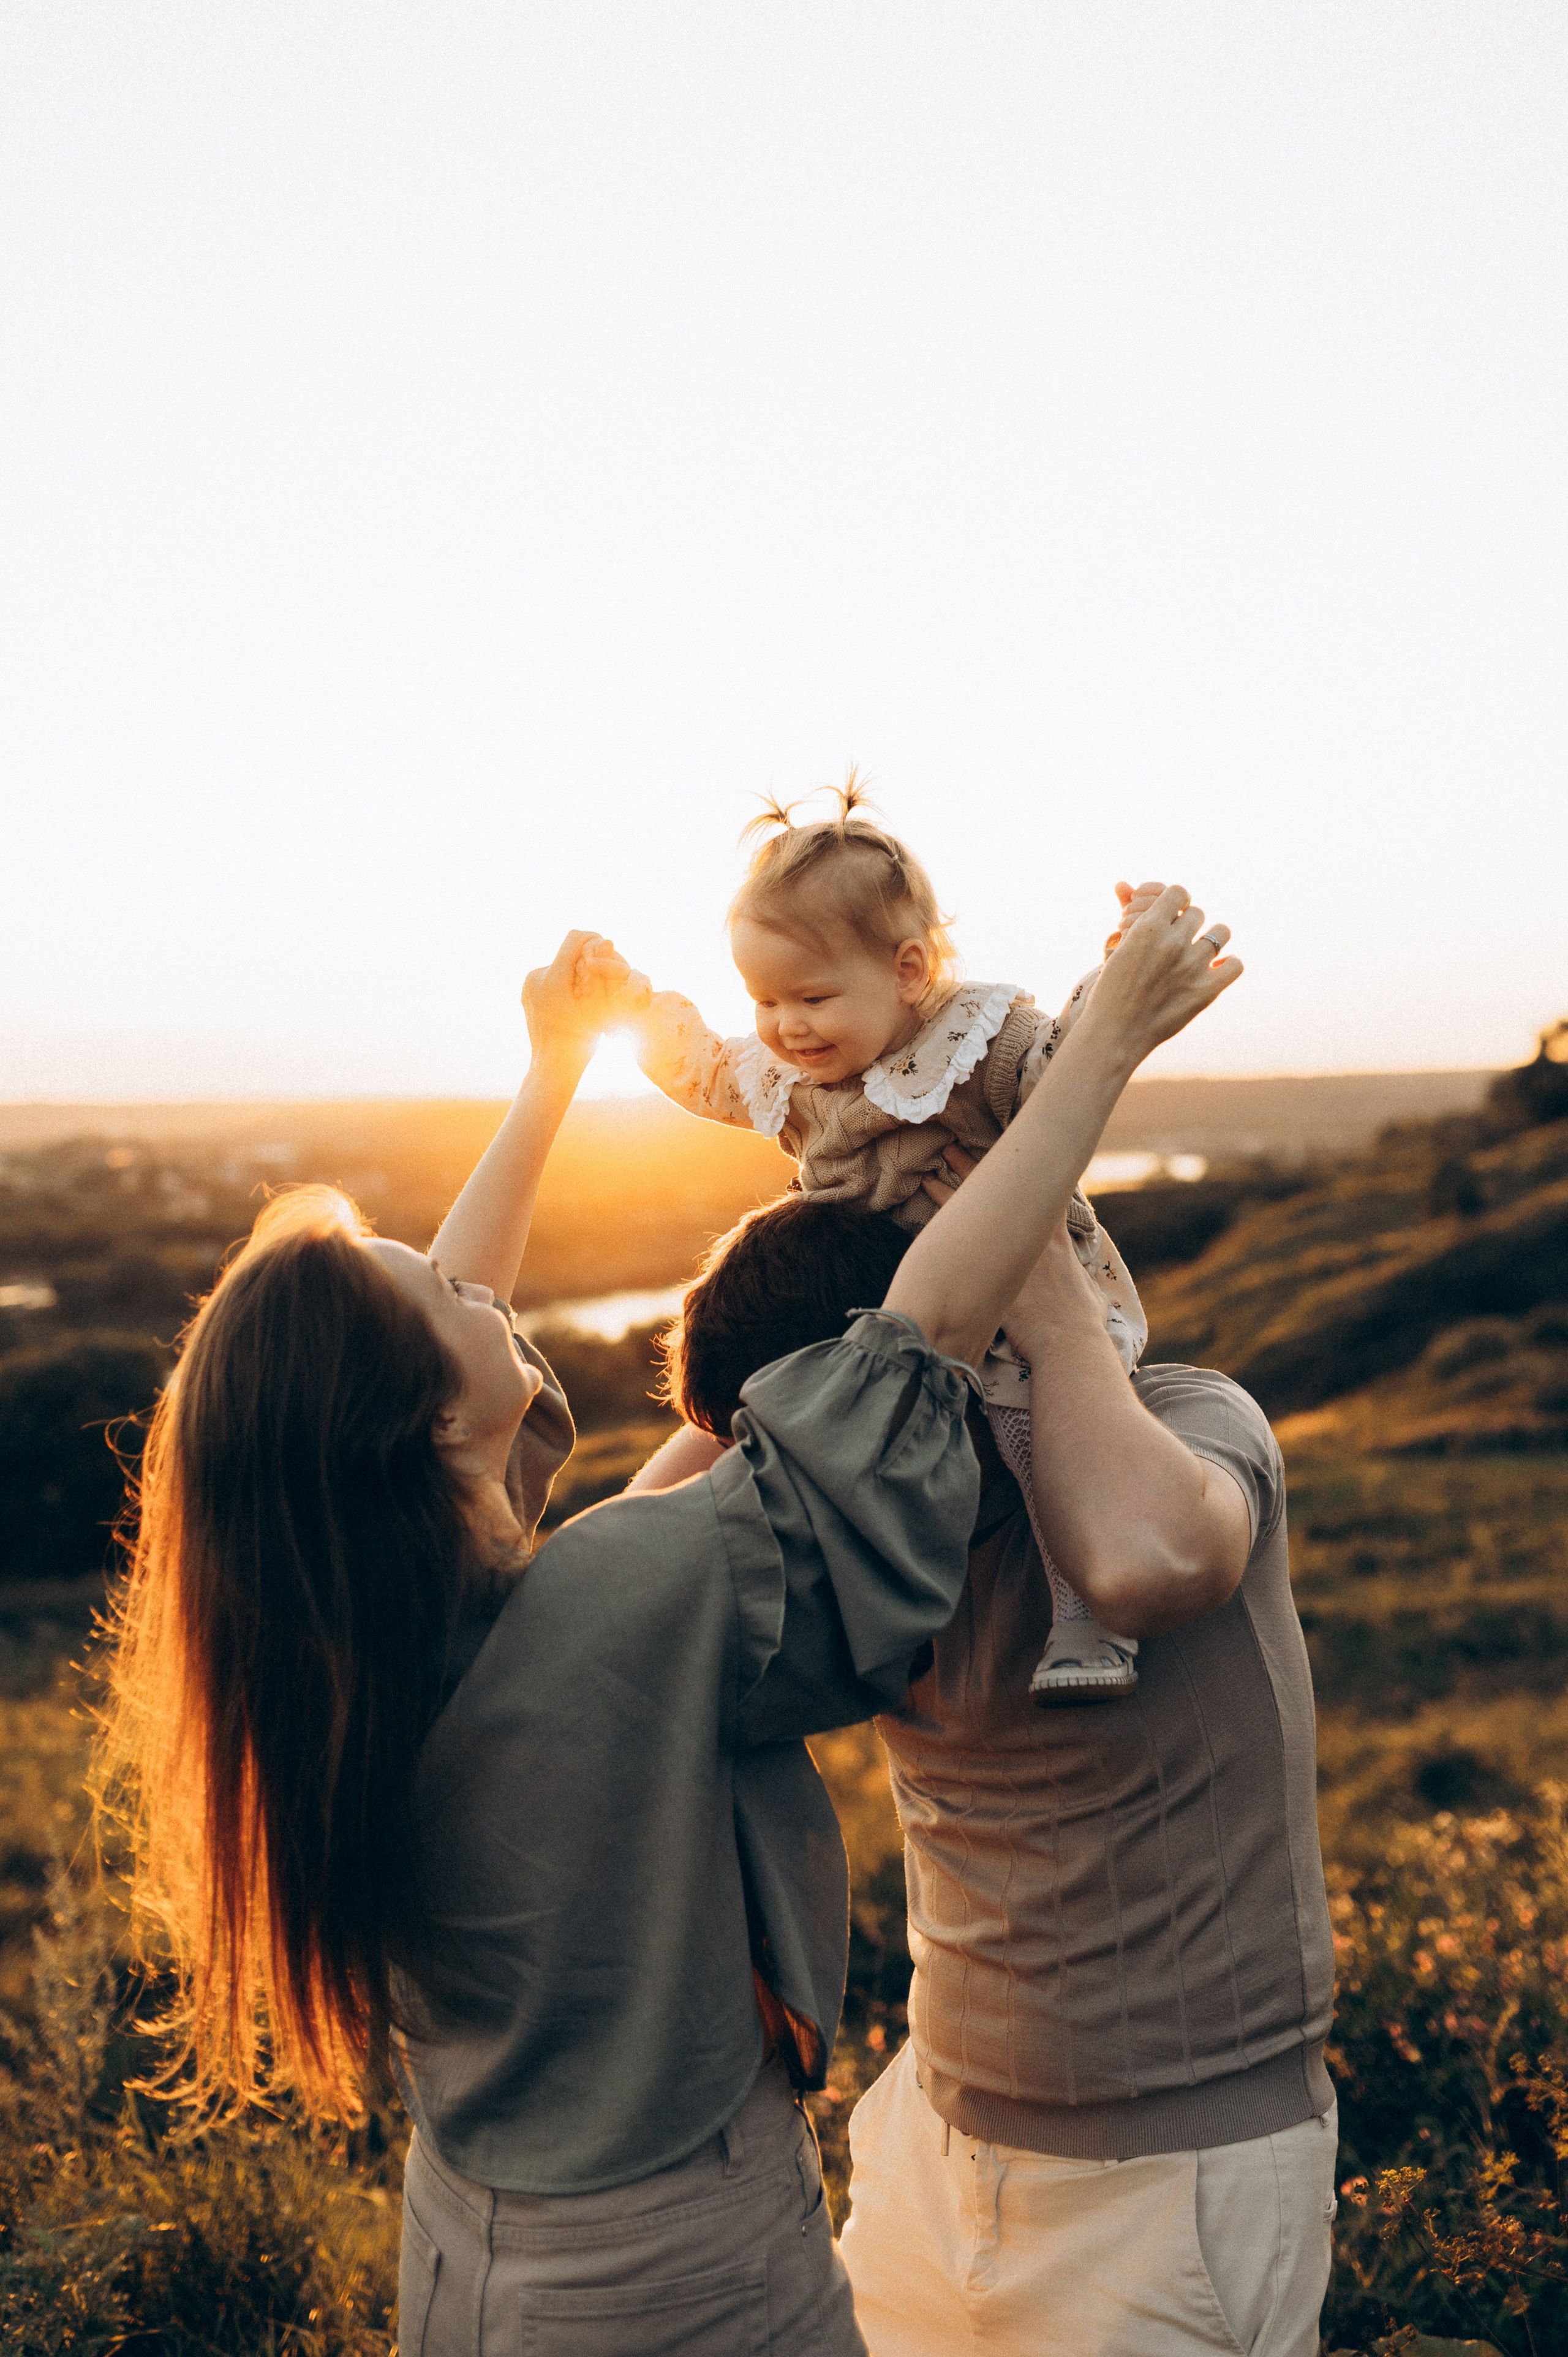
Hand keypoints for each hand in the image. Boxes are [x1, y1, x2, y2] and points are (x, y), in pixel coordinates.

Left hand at [522, 931, 637, 1065]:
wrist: (553, 1066)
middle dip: (586, 964)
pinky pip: (550, 979)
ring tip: (586, 998)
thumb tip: (607, 939)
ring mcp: (528, 985)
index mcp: (553, 979)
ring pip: (559, 967)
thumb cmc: (581, 1040)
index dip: (594, 939)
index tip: (607, 949)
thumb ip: (603, 971)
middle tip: (598, 984)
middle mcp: (535, 977)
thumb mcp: (600, 1005)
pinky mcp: (526, 993)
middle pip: (567, 954)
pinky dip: (564, 984)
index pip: (574, 939)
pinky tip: (572, 1004)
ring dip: (575, 975)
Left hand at [921, 1144, 1106, 1341]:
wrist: (1067, 1340)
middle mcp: (1027, 1236)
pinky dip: (938, 1227)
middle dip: (974, 1169)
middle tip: (952, 1150)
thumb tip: (1086, 1290)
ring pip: (970, 1210)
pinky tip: (921, 1216)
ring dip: (948, 1190)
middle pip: (997, 1193)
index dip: (1020, 1175)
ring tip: (930, 1173)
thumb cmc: (1082, 1322)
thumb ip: (1083, 1283)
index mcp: (1055, 1238)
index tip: (1007, 1158)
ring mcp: (1003, 1251)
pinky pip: (954, 1243)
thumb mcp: (1090, 1295)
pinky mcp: (982, 1273)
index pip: (1038, 1194)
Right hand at [1079, 885, 1240, 1066]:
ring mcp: (1192, 967)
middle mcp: (1173, 943)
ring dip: (1212, 938)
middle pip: (1198, 913)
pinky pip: (1235, 965)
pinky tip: (1216, 970)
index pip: (1179, 892)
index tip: (1172, 915)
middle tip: (1178, 941)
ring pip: (1221, 931)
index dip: (1176, 902)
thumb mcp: (1117, 948)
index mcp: (1148, 927)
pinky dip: (1228, 965)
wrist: (1114, 1034)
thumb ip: (1127, 916)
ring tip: (1199, 953)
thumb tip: (1124, 883)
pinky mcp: (1206, 991)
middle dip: (1188, 924)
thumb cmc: (1110, 991)